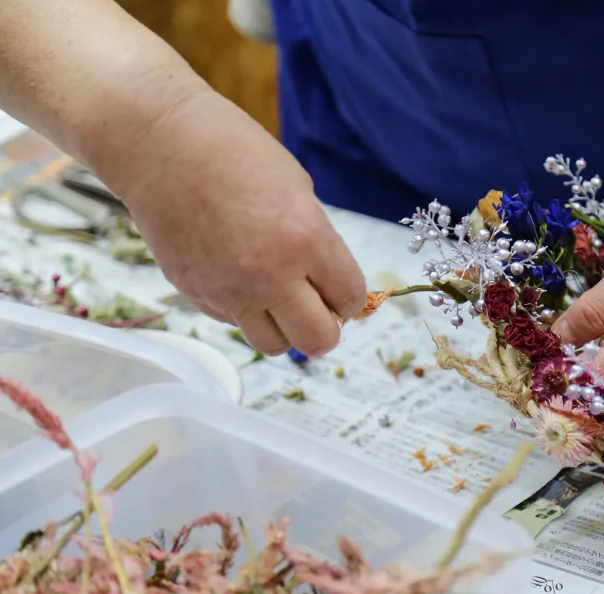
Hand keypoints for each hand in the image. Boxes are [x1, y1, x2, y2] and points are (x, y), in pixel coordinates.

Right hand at [101, 91, 365, 355]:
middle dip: (326, 329)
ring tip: (279, 300)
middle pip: (318, 340)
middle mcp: (270, 274)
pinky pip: (235, 323)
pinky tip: (238, 276)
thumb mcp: (297, 190)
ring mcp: (230, 290)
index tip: (340, 290)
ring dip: (285, 329)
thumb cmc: (234, 152)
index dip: (350, 298)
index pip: (349, 299)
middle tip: (318, 309)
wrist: (159, 143)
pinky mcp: (196, 294)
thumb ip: (316, 242)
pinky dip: (245, 311)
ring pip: (274, 345)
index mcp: (305, 240)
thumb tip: (326, 284)